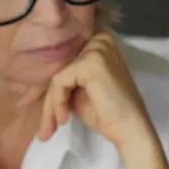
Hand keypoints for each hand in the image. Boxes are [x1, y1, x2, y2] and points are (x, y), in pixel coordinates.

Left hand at [38, 31, 154, 150]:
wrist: (130, 129)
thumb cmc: (107, 113)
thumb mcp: (80, 91)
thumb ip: (66, 79)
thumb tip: (38, 82)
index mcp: (98, 42)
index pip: (65, 62)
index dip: (54, 88)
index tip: (49, 114)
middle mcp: (99, 39)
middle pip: (60, 68)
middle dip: (50, 100)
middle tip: (46, 128)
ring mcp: (96, 49)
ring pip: (57, 77)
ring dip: (51, 105)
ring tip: (52, 127)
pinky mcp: (91, 63)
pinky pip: (60, 82)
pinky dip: (56, 102)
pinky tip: (64, 119)